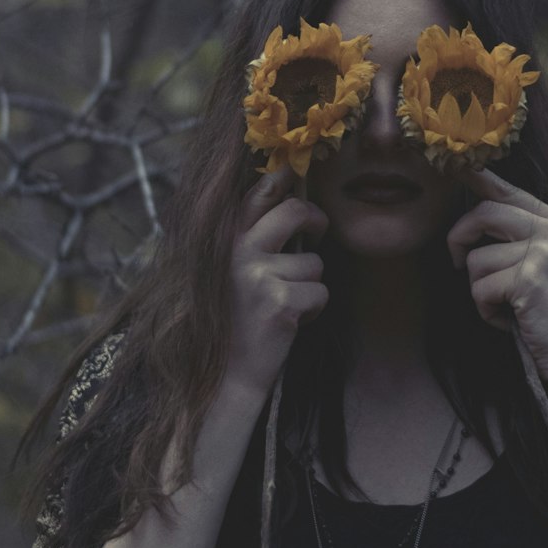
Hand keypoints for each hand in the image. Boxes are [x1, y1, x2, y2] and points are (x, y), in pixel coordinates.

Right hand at [228, 162, 329, 400]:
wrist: (228, 374)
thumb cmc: (239, 319)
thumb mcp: (234, 271)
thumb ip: (251, 239)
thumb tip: (290, 199)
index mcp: (226, 242)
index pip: (257, 194)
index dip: (282, 178)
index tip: (294, 172)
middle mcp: (239, 253)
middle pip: (295, 211)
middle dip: (316, 220)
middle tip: (317, 235)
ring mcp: (259, 276)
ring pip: (315, 262)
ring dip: (310, 284)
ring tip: (286, 302)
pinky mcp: (280, 302)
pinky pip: (320, 293)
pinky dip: (313, 310)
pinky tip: (290, 321)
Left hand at [446, 164, 547, 383]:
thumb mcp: (542, 263)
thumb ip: (518, 234)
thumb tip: (475, 209)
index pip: (508, 190)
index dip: (477, 177)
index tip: (455, 164)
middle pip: (484, 213)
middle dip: (460, 239)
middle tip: (459, 264)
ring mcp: (545, 252)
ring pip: (476, 258)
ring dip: (480, 289)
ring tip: (507, 305)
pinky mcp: (530, 278)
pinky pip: (480, 287)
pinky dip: (486, 310)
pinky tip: (510, 319)